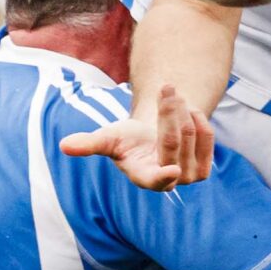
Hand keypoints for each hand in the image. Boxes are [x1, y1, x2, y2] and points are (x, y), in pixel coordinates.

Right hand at [58, 83, 214, 190]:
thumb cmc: (127, 139)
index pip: (155, 180)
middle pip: (172, 139)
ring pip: (190, 132)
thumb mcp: (108, 138)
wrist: (154, 137)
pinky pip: (206, 135)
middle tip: (166, 87)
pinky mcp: (203, 169)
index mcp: (142, 177)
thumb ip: (88, 144)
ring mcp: (188, 178)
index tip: (172, 171)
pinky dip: (196, 116)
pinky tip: (187, 113)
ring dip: (180, 109)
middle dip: (168, 109)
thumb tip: (64, 146)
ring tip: (171, 99)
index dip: (163, 177)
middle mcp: (167, 182)